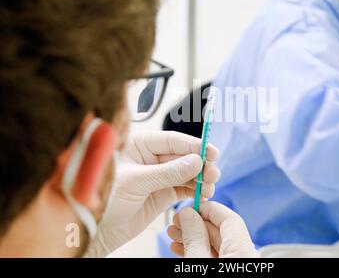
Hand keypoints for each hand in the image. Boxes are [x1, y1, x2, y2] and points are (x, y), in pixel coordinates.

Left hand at [86, 131, 219, 256]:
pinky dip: (195, 190)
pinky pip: (183, 188)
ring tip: (210, 185)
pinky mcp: (162, 194)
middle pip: (182, 156)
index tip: (210, 152)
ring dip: (200, 178)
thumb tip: (195, 161)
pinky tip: (204, 193)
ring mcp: (157, 176)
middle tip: (213, 172)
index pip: (171, 140)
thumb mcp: (136, 182)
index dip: (192, 145)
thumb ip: (167, 172)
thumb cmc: (103, 198)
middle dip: (199, 164)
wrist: (94, 229)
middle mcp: (149, 158)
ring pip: (185, 172)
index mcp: (138, 145)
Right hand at [167, 201, 258, 257]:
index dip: (208, 209)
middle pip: (222, 232)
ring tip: (174, 235)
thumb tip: (188, 214)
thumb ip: (195, 237)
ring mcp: (238, 265)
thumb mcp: (198, 261)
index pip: (230, 219)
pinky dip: (199, 252)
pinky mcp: (230, 272)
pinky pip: (216, 258)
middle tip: (177, 222)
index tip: (190, 207)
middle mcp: (246, 257)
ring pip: (217, 246)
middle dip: (196, 225)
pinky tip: (182, 249)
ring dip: (194, 238)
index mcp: (245, 251)